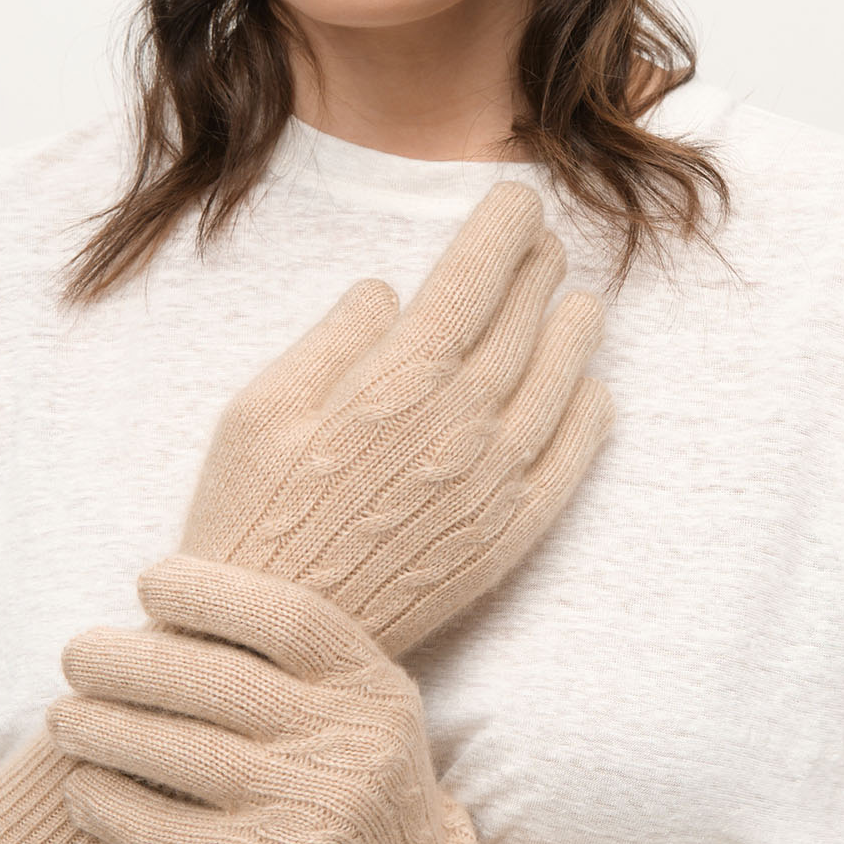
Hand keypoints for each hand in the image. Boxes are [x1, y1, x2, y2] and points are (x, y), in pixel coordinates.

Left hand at [51, 554, 761, 843]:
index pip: (287, 616)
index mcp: (371, 682)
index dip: (212, 591)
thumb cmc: (362, 792)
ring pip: (189, 756)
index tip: (149, 582)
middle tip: (75, 654)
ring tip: (61, 720)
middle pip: (221, 683)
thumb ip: (294, 669)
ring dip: (109, 732)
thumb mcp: (361, 712)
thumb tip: (169, 616)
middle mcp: (352, 737)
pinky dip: (119, 810)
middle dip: (132, 662)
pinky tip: (82, 793)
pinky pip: (179, 835)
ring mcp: (322, 807)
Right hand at [176, 177, 613, 659]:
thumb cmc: (251, 517)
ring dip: (575, 330)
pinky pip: (570, 461)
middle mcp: (461, 422)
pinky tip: (592, 389)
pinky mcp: (508, 538)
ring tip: (580, 301)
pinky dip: (589, 414)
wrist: (273, 643)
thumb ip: (332, 338)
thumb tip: (385, 290)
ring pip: (560, 380)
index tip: (516, 200)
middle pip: (523, 319)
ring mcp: (494, 483)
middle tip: (544, 244)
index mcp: (399, 377)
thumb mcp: (259, 406)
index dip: (504, 227)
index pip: (475, 275)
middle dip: (539, 268)